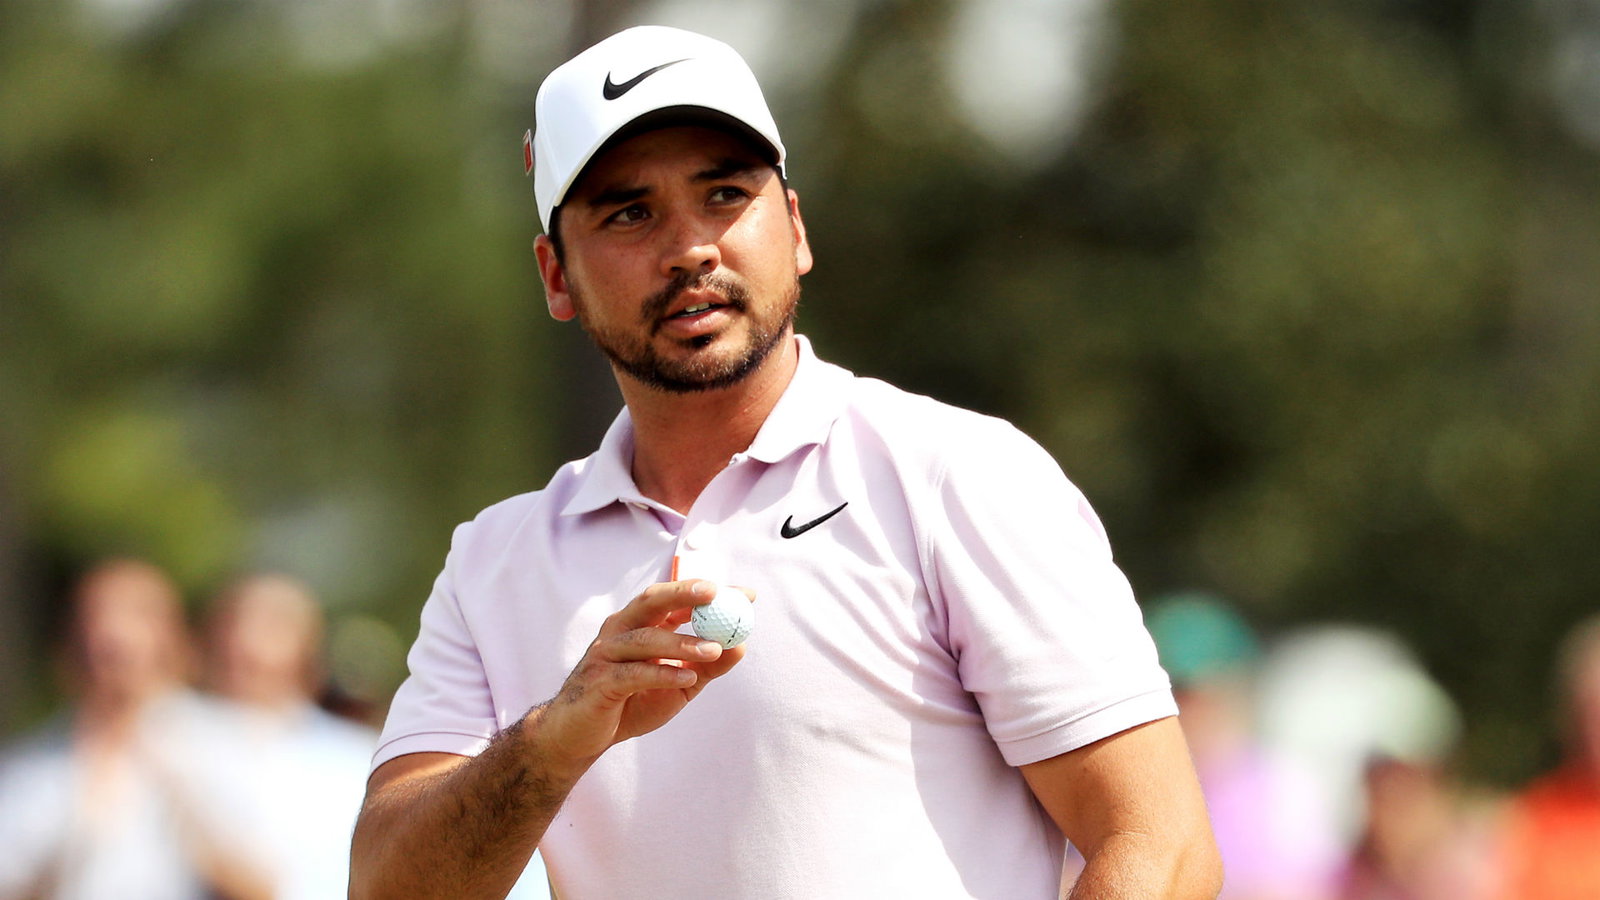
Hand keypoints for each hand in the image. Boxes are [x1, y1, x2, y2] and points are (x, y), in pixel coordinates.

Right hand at [537, 580, 748, 767]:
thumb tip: (741, 646)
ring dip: (681, 642)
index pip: (676, 600)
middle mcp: (621, 631)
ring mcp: (607, 654)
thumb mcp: (678, 685)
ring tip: (714, 648)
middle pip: (652, 602)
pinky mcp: (599, 682)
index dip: (709, 594)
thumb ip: (706, 666)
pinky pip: (634, 674)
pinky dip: (662, 674)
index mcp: (639, 625)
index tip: (745, 594)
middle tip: (716, 594)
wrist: (579, 736)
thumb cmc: (630, 703)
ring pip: (645, 639)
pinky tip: (687, 679)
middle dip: (684, 593)